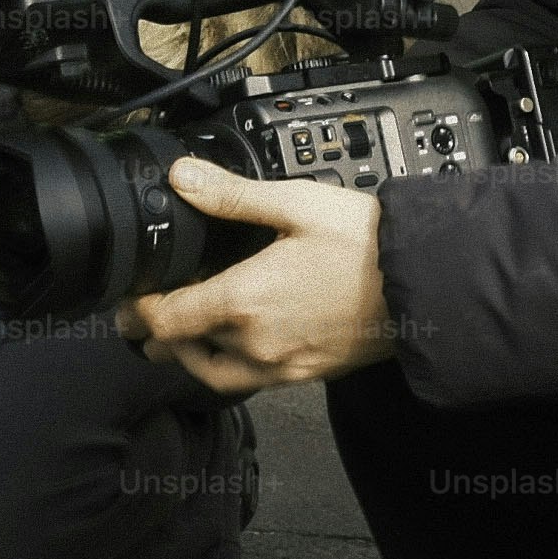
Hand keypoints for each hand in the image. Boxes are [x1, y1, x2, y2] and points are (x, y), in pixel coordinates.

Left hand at [112, 160, 400, 395]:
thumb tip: (184, 178)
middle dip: (157, 334)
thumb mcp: (296, 203)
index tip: (130, 296)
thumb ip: (232, 195)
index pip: (165, 321)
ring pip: (213, 374)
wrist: (427, 284)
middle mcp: (256, 343)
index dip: (137, 311)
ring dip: (190, 355)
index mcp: (244, 301)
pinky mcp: (306, 374)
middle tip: (146, 313)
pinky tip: (238, 340)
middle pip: (181, 352)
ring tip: (185, 331)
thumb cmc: (368, 243)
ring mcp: (281, 365)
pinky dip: (230, 364)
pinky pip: (251, 381)